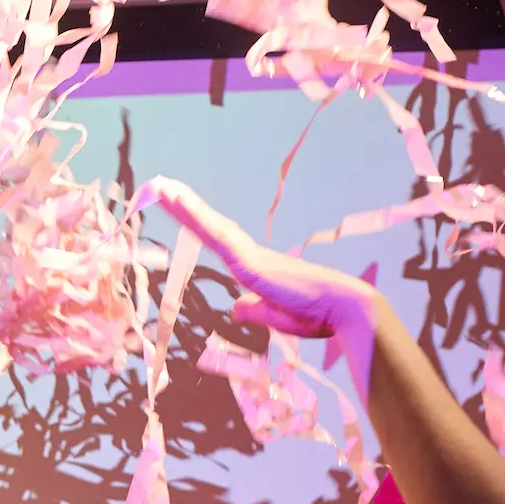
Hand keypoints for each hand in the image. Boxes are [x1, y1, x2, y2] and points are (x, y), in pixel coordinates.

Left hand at [146, 177, 387, 392]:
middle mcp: (251, 255)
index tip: (180, 210)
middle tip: (161, 186)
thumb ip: (255, 310)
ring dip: (184, 205)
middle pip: (211, 227)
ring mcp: (249, 255)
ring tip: (160, 186)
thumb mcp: (276, 318)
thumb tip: (236, 308)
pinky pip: (215, 235)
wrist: (344, 309)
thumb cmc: (317, 316)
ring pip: (209, 225)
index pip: (220, 242)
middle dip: (185, 208)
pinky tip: (177, 203)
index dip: (199, 226)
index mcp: (256, 268)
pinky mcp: (249, 261)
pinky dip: (195, 217)